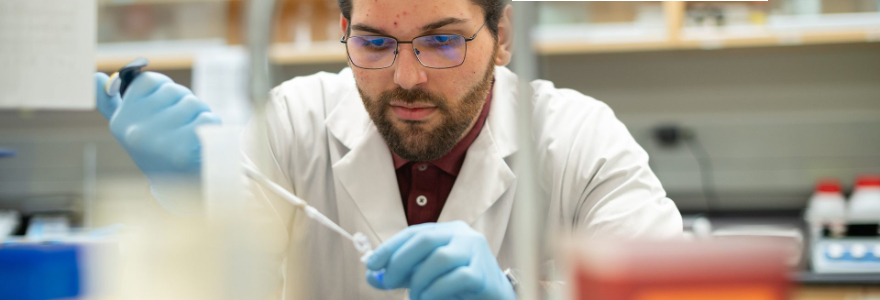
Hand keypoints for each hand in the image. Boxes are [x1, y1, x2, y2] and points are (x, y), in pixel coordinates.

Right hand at [95, 72, 219, 210]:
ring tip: (192, 132)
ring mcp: (159, 141)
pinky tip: (202, 139)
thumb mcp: (128, 128)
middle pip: (175, 91)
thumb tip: (96, 76)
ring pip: (194, 103)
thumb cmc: (155, 149)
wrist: (176, 188)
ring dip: (200, 114)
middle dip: (185, 103)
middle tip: (182, 124)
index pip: (150, 81)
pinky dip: (212, 125)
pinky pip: (208, 119)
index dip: (165, 90)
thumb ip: (110, 103)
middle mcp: (136, 131)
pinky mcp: (184, 151)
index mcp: (121, 121)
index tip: (166, 107)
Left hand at [365, 221, 514, 299]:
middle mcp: (464, 235)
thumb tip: (371, 276)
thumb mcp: (425, 276)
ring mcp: (476, 252)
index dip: (390, 247)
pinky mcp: (483, 273)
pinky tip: (428, 299)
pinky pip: (454, 278)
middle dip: (400, 261)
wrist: (492, 298)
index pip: (415, 232)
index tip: (371, 264)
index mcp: (449, 230)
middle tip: (387, 282)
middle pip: (426, 240)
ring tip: (414, 296)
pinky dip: (435, 291)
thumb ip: (401, 274)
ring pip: (440, 259)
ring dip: (419, 280)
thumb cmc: (457, 286)